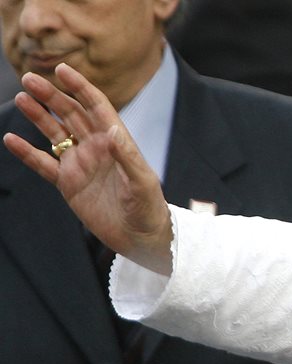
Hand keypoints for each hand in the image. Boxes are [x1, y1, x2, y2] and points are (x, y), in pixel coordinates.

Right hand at [2, 64, 173, 274]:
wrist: (141, 238)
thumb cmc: (149, 208)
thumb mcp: (142, 181)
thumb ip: (126, 155)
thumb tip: (111, 129)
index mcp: (116, 142)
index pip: (96, 107)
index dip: (80, 87)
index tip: (62, 69)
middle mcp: (96, 148)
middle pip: (70, 114)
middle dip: (52, 96)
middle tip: (29, 78)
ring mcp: (80, 164)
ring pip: (55, 133)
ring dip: (38, 116)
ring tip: (21, 98)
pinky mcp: (68, 183)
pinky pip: (43, 163)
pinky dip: (27, 152)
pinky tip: (10, 139)